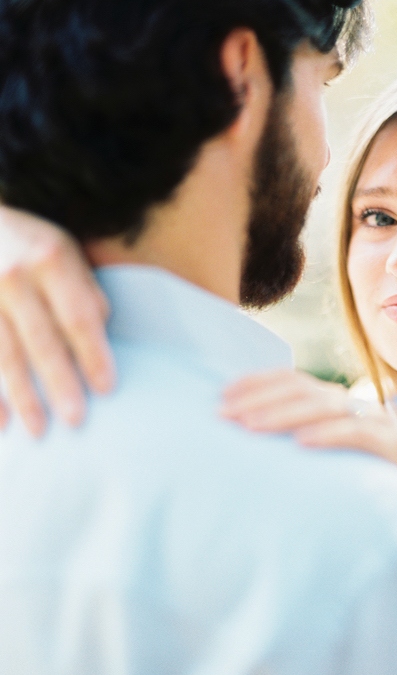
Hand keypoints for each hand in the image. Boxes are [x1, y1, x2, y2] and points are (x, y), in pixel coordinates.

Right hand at [0, 206, 115, 434]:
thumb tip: (103, 328)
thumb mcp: (66, 250)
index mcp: (49, 260)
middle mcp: (14, 277)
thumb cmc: (30, 243)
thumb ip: (86, 289)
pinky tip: (1, 421)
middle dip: (59, 383)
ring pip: (5, 355)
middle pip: (41, 341)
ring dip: (22, 397)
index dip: (93, 354)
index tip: (107, 388)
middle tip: (76, 420)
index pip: (77, 317)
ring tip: (39, 431)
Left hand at [220, 368, 396, 475]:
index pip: (293, 380)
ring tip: (251, 427)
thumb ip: (291, 448)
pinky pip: (360, 434)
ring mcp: (379, 424)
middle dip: (261, 399)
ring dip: (285, 414)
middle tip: (226, 415)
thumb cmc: (357, 496)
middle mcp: (357, 407)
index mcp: (337, 405)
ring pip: (327, 406)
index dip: (257, 383)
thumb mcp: (319, 466)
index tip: (221, 397)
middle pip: (304, 389)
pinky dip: (329, 434)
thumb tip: (238, 444)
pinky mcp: (396, 449)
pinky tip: (301, 444)